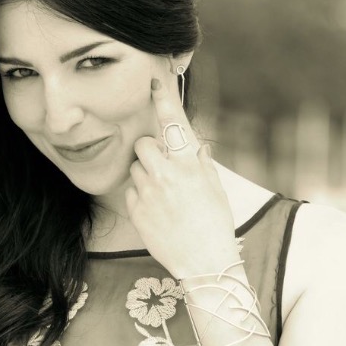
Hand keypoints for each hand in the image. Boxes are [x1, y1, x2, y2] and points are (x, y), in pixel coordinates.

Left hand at [125, 77, 240, 278]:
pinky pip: (131, 191)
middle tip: (164, 168)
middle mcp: (166, 173)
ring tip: (164, 196)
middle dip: (150, 152)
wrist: (204, 262)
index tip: (153, 82)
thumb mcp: (215, 187)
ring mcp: (148, 192)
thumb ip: (200, 162)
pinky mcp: (135, 210)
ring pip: (136, 168)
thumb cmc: (215, 223)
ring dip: (146, 175)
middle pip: (143, 144)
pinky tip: (157, 212)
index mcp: (189, 164)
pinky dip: (140, 197)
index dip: (163, 100)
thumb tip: (194, 143)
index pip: (173, 123)